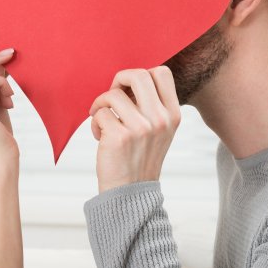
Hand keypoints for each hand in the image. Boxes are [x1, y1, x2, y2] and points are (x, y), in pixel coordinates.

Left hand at [89, 67, 180, 192]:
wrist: (131, 194)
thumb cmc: (139, 158)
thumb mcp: (159, 131)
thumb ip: (151, 105)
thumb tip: (128, 80)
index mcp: (172, 115)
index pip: (161, 73)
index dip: (140, 75)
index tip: (129, 90)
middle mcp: (160, 119)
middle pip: (138, 75)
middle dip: (119, 80)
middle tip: (112, 96)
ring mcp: (141, 128)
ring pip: (112, 94)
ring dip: (101, 105)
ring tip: (103, 121)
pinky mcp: (120, 137)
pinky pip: (99, 113)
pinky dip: (94, 123)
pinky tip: (100, 136)